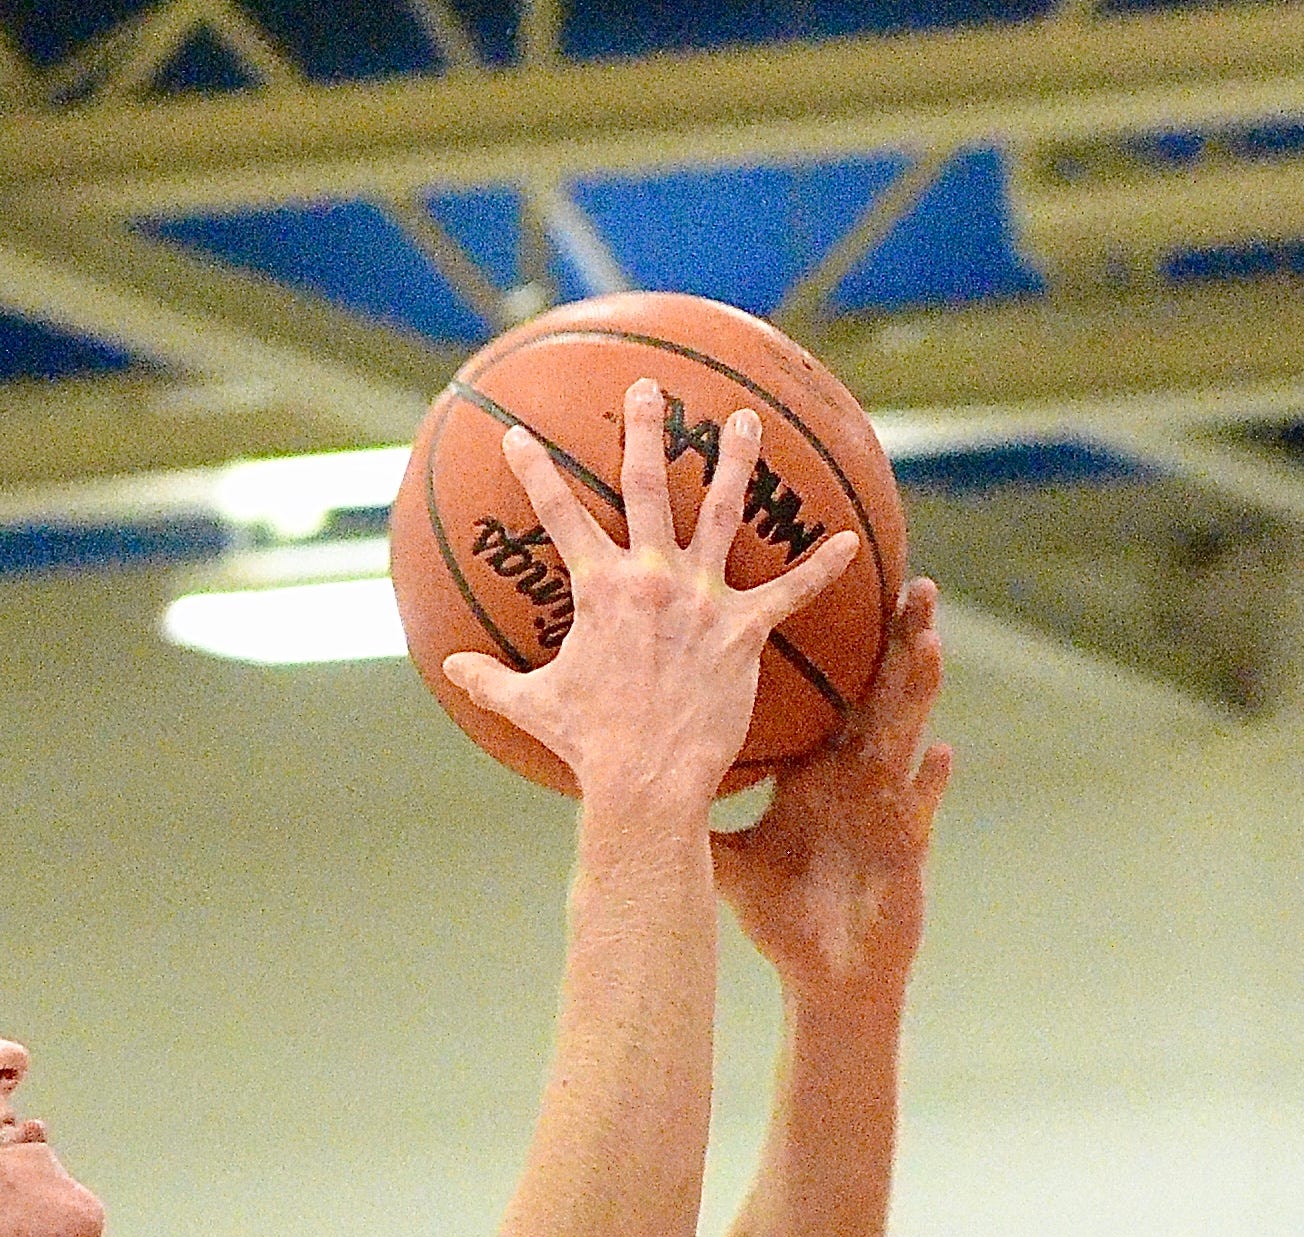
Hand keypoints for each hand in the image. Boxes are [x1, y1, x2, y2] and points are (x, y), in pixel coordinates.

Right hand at [444, 398, 861, 823]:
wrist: (646, 782)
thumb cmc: (589, 746)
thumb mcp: (532, 707)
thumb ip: (490, 681)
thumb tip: (451, 667)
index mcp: (600, 589)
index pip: (559, 515)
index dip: (535, 472)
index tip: (518, 434)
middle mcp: (652, 578)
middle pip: (646, 486)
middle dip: (645, 430)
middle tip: (649, 387)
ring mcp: (701, 600)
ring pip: (721, 512)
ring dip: (735, 461)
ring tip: (745, 421)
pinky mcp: (743, 632)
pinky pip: (790, 593)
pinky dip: (821, 568)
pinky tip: (852, 542)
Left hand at [714, 583, 950, 1000]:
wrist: (826, 977)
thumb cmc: (785, 917)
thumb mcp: (735, 857)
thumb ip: (698, 815)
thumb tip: (638, 785)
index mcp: (825, 771)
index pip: (841, 696)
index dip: (852, 646)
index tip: (851, 590)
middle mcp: (862, 778)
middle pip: (885, 694)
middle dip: (903, 640)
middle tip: (913, 584)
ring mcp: (889, 808)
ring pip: (910, 734)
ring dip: (921, 690)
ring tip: (930, 642)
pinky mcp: (907, 848)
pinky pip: (922, 809)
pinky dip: (931, 783)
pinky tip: (942, 753)